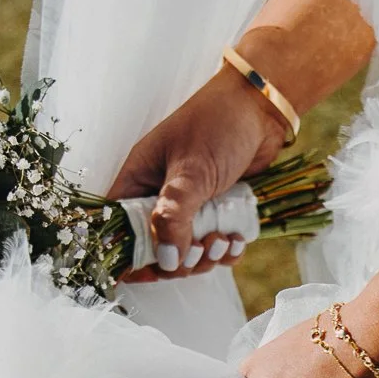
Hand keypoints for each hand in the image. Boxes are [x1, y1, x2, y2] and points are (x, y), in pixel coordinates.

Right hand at [107, 67, 288, 279]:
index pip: (117, 230)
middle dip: (177, 262)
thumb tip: (166, 260)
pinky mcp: (214, 212)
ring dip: (204, 258)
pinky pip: (212, 247)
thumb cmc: (218, 126)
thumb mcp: (191, 171)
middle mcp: (157, 197)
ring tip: (223, 241)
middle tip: (201, 251)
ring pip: (185, 254)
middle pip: (153, 251)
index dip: (128, 257)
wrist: (261, 109)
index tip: (153, 268)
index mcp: (137, 182)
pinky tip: (237, 240)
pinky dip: (224, 252)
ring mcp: (187, 207)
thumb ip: (175, 216)